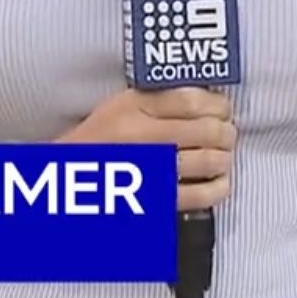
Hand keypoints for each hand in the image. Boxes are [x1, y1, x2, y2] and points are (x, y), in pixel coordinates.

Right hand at [57, 87, 235, 212]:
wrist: (68, 175)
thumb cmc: (97, 140)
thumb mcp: (120, 105)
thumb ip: (158, 98)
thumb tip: (206, 99)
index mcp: (133, 108)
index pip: (190, 100)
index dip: (217, 103)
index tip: (224, 107)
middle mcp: (143, 137)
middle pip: (206, 129)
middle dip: (226, 130)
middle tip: (228, 131)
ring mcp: (152, 170)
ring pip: (209, 160)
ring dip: (224, 156)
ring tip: (223, 153)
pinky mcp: (157, 199)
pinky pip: (201, 195)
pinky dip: (219, 187)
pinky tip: (219, 180)